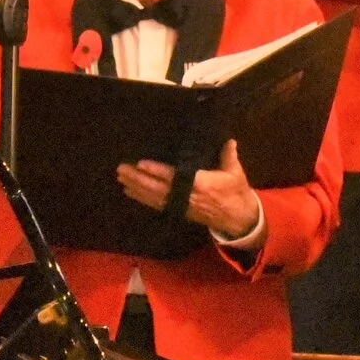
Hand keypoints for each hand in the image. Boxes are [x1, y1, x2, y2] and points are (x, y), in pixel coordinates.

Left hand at [119, 139, 260, 240]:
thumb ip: (228, 156)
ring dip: (136, 188)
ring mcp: (181, 205)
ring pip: (154, 197)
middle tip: (122, 169)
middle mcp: (186, 196)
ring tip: (121, 179)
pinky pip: (157, 205)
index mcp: (199, 183)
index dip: (156, 170)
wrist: (238, 218)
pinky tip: (130, 192)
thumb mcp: (235, 173)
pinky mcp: (179, 211)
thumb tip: (229, 141)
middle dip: (138, 179)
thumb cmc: (236, 192)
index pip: (173, 176)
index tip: (141, 163)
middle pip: (157, 187)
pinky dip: (142, 199)